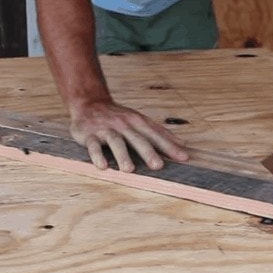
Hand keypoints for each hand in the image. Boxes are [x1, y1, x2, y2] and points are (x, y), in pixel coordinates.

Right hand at [69, 100, 188, 171]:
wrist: (89, 102)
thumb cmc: (119, 116)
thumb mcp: (140, 120)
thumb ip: (159, 132)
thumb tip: (183, 144)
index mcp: (138, 121)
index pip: (156, 135)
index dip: (170, 146)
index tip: (183, 158)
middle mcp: (124, 124)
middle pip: (138, 139)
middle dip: (148, 152)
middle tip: (158, 166)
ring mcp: (106, 129)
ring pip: (116, 142)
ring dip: (123, 156)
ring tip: (129, 170)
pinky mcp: (89, 134)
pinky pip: (93, 146)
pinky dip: (97, 155)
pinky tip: (102, 166)